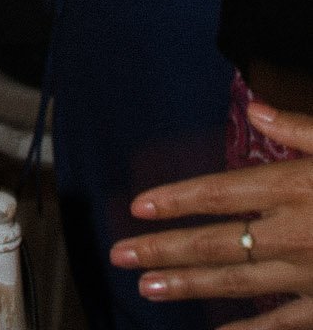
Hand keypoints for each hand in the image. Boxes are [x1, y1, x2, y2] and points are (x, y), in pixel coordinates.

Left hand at [111, 103, 312, 326]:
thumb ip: (295, 128)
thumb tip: (254, 109)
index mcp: (292, 188)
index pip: (220, 193)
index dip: (176, 199)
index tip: (139, 207)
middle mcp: (292, 233)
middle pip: (215, 243)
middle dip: (163, 248)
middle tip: (121, 255)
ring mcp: (308, 274)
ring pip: (236, 282)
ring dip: (188, 285)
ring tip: (147, 288)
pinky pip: (280, 323)